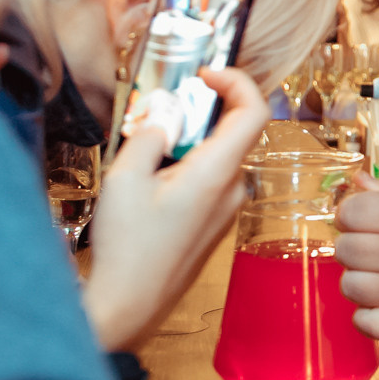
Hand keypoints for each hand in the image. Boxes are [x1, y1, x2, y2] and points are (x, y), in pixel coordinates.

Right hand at [83, 68, 269, 350]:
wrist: (130, 306)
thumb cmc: (127, 249)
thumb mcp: (124, 179)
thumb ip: (148, 136)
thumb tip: (163, 118)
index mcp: (216, 174)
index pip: (254, 112)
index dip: (237, 81)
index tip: (206, 74)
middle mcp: (232, 190)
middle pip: (234, 131)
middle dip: (201, 111)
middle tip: (160, 109)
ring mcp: (227, 210)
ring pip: (219, 156)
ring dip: (190, 141)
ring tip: (147, 150)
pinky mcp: (215, 224)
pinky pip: (212, 179)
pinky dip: (189, 165)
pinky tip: (151, 181)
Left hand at [336, 173, 378, 338]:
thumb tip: (359, 181)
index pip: (348, 213)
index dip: (351, 212)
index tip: (362, 216)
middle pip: (344, 250)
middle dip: (352, 243)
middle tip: (370, 242)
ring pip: (351, 287)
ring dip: (357, 278)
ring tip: (373, 272)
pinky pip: (372, 325)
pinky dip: (366, 317)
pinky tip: (376, 303)